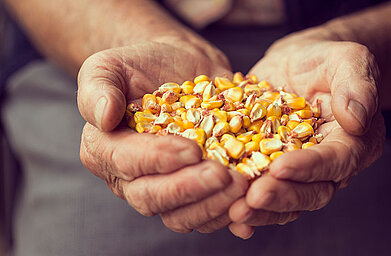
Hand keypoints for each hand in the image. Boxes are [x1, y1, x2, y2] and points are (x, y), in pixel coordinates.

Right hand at [78, 39, 247, 232]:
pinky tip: (251, 204)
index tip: (192, 149)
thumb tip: (103, 116)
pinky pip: (209, 213)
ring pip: (183, 215)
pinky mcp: (195, 191)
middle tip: (223, 176)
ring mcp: (165, 188)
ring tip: (244, 187)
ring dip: (214, 205)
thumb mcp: (110, 65)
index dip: (159, 160)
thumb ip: (98, 87)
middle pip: (153, 198)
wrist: (177, 66)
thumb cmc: (140, 64)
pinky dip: (230, 212)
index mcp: (105, 150)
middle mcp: (131, 178)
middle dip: (190, 190)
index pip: (127, 163)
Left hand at [228, 39, 385, 238]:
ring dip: (262, 210)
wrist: (299, 62)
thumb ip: (356, 85)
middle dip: (281, 197)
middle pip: (312, 192)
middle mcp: (330, 165)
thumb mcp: (348, 59)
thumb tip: (356, 120)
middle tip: (252, 198)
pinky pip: (263, 192)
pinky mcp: (272, 168)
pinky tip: (229, 216)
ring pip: (287, 201)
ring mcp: (300, 171)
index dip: (309, 168)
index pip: (335, 161)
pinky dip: (248, 206)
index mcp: (355, 141)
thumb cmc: (326, 59)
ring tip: (235, 211)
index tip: (280, 168)